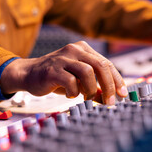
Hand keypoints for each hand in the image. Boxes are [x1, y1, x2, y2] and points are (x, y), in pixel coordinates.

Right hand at [0, 41, 127, 104]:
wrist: (28, 74)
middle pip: (101, 66)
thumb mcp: (79, 80)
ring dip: (90, 89)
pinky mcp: (52, 69)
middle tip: (110, 102)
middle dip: (109, 86)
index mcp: (84, 49)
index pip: (107, 64)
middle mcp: (75, 49)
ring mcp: (63, 57)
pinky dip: (74, 92)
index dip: (117, 80)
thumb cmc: (57, 77)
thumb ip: (95, 86)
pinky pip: (71, 82)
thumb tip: (111, 98)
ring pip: (88, 72)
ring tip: (86, 98)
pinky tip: (69, 94)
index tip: (122, 95)